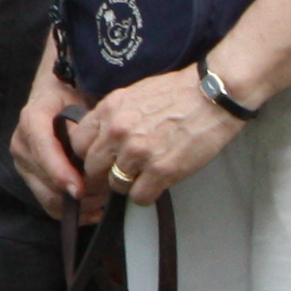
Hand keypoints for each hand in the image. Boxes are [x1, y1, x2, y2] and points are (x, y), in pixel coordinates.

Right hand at [9, 67, 94, 218]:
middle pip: (45, 182)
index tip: (80, 189)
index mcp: (32, 120)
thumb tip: (86, 156)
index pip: (43, 152)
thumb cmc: (72, 98)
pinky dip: (72, 212)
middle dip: (78, 194)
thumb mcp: (79, 103)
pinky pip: (49, 205)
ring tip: (103, 199)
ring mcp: (23, 163)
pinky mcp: (30, 177)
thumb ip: (81, 128)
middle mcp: (21, 144)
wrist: (57, 95)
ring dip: (78, 205)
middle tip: (106, 194)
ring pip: (48, 198)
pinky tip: (94, 209)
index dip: (61, 173)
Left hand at [69, 70, 241, 207]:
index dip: (88, 154)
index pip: (78, 142)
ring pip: (116, 184)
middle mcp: (118, 131)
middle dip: (105, 173)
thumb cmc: (178, 93)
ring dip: (129, 184)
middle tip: (120, 172)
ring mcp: (138, 152)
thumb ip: (113, 116)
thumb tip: (101, 138)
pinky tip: (157, 183)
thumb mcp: (133, 94)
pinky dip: (147, 194)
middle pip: (93, 167)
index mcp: (109, 110)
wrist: (212, 96)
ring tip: (145, 174)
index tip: (98, 159)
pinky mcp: (161, 170)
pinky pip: (139, 197)